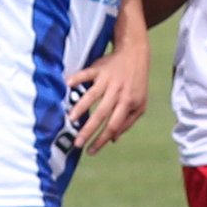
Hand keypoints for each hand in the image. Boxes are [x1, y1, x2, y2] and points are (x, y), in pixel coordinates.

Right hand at [65, 36, 148, 153]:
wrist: (135, 55)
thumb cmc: (136, 83)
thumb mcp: (140, 104)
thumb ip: (128, 122)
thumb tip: (114, 140)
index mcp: (128, 103)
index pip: (113, 125)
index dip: (102, 140)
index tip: (91, 151)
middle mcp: (117, 92)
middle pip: (101, 115)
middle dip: (88, 130)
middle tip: (77, 143)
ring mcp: (107, 80)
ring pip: (92, 95)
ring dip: (80, 107)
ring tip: (69, 119)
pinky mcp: (98, 69)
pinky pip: (86, 74)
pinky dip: (77, 78)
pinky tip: (67, 84)